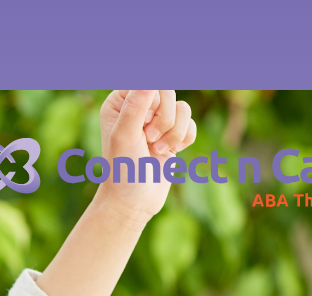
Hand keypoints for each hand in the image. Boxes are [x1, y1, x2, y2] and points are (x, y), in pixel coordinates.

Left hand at [95, 89, 196, 223]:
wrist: (134, 201)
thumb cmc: (123, 169)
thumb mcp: (125, 135)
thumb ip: (136, 105)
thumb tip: (151, 78)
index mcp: (119, 101)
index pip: (148, 82)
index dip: (152, 102)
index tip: (143, 124)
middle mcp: (137, 107)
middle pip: (168, 92)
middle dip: (164, 119)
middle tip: (149, 139)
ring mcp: (156, 121)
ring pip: (183, 108)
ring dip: (174, 132)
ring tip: (157, 150)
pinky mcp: (172, 135)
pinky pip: (191, 124)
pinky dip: (184, 140)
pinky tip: (169, 153)